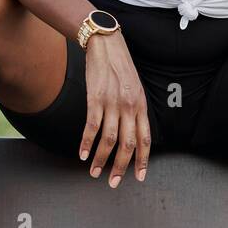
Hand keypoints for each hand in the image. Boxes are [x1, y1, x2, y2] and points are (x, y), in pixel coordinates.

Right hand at [80, 30, 150, 185]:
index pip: (145, 139)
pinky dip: (86, 143)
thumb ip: (136, 109)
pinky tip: (82, 154)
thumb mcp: (135, 88)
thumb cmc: (120, 66)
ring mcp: (112, 103)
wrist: (106, 44)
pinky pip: (91, 127)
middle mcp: (129, 106)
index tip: (139, 177)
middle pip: (127, 144)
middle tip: (114, 183)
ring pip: (108, 140)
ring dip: (101, 160)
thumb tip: (133, 131)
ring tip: (94, 172)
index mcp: (141, 105)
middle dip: (121, 167)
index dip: (143, 160)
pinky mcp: (95, 98)